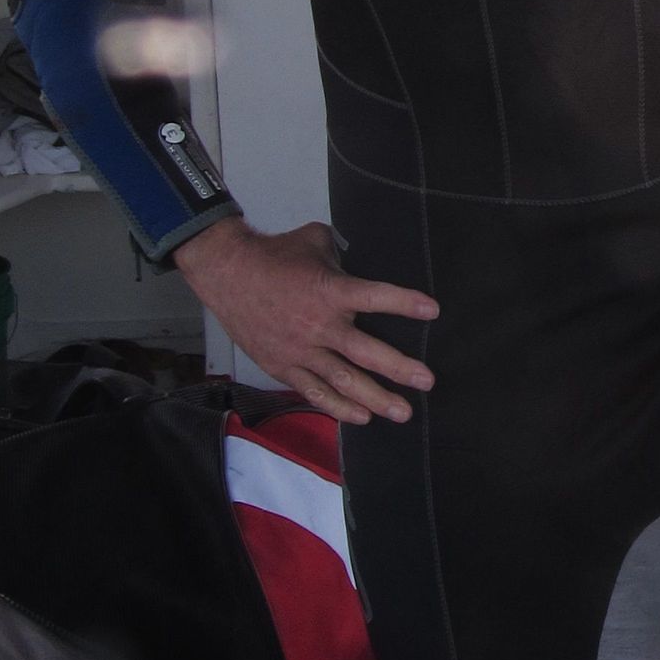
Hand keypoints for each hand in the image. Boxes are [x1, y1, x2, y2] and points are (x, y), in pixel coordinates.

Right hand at [175, 217, 437, 425]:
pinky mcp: (284, 367)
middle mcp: (319, 325)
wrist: (227, 273)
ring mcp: (301, 351)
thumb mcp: (314, 242)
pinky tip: (361, 417)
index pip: (375, 297)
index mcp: (330, 291)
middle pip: (366, 353)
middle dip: (399, 369)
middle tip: (426, 381)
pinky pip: (314, 392)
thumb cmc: (275, 255)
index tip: (432, 311)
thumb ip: (343, 253)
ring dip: (375, 399)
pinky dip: (338, 407)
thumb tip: (361, 255)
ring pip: (343, 381)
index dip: (404, 303)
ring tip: (402, 411)